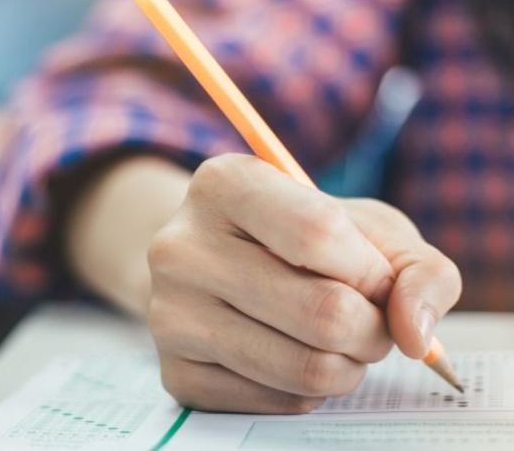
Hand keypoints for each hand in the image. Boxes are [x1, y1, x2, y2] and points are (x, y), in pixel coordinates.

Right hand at [147, 153, 460, 412]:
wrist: (213, 269)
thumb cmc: (298, 240)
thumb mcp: (364, 226)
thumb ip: (416, 268)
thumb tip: (414, 335)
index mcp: (223, 184)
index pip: (319, 233)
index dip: (372, 271)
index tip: (377, 279)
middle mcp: (180, 247)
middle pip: (323, 311)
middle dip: (373, 330)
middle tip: (368, 323)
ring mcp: (168, 314)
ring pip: (305, 368)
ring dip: (348, 366)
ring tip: (336, 344)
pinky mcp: (175, 373)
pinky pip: (278, 402)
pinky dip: (308, 392)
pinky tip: (292, 358)